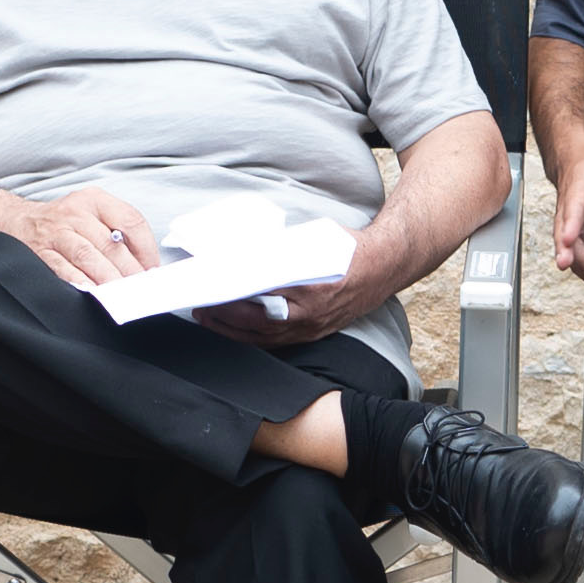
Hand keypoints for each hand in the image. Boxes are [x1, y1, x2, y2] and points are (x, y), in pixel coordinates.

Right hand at [5, 186, 162, 287]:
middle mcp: (75, 212)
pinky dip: (78, 280)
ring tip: (120, 293)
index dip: (146, 248)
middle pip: (111, 243)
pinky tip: (90, 290)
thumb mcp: (90, 213)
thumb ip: (116, 231)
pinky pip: (62, 267)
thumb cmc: (63, 222)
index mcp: (94, 200)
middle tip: (139, 288)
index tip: (151, 269)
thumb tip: (143, 265)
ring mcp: (56, 231)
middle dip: (129, 270)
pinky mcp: (39, 250)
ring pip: (88, 255)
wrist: (16, 221)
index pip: (131, 220)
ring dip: (107, 277)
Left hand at [195, 237, 388, 347]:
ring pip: (264, 337)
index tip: (212, 289)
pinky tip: (236, 332)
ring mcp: (312, 328)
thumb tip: (244, 254)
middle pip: (257, 322)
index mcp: (308, 288)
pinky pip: (278, 342)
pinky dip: (253, 338)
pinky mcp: (314, 334)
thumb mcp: (312, 240)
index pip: (261, 294)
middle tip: (201, 309)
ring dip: (233, 331)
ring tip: (210, 320)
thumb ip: (280, 251)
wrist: (382, 267)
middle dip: (225, 318)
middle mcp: (309, 314)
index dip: (233, 295)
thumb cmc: (345, 249)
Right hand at [551, 145, 583, 284]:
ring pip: (567, 248)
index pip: (571, 209)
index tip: (567, 239)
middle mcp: (568, 210)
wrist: (573, 160)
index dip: (569, 226)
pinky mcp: (573, 233)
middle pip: (564, 235)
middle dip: (570, 255)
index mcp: (577, 190)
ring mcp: (568, 224)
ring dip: (580, 267)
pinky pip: (575, 253)